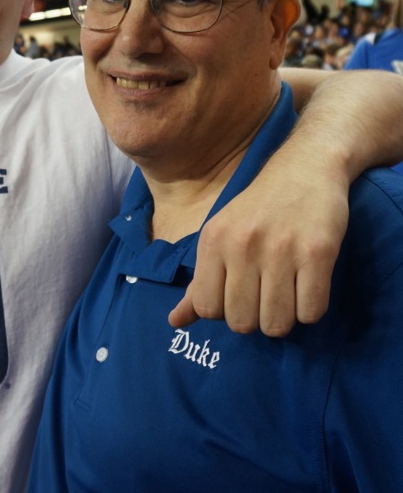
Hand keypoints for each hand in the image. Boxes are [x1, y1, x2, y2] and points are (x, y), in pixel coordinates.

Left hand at [168, 163, 347, 336]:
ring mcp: (280, 249)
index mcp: (212, 241)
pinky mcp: (318, 252)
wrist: (305, 168)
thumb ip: (198, 282)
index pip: (207, 308)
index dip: (224, 311)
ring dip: (284, 317)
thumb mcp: (219, 237)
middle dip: (255, 318)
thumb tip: (174, 322)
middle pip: (241, 322)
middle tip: (266, 295)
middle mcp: (241, 245)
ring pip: (277, 324)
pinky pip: (311, 312)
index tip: (239, 294)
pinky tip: (308, 286)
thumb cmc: (257, 209)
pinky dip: (310, 309)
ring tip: (287, 292)